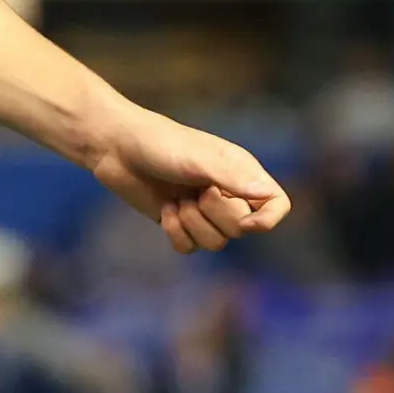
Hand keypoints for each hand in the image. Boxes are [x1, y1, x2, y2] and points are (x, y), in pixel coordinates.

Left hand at [85, 107, 288, 253]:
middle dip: (216, 216)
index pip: (276, 204)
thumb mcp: (196, 159)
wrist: (116, 148)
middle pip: (243, 229)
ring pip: (216, 243)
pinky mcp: (180, 222)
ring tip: (176, 201)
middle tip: (196, 193)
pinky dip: (176, 233)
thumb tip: (266, 196)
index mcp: (241, 171)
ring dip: (193, 225)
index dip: (268, 219)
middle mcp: (227, 192)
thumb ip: (230, 177)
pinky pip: (190, 248)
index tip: (247, 222)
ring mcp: (203, 209)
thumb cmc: (159, 144)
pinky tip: (165, 211)